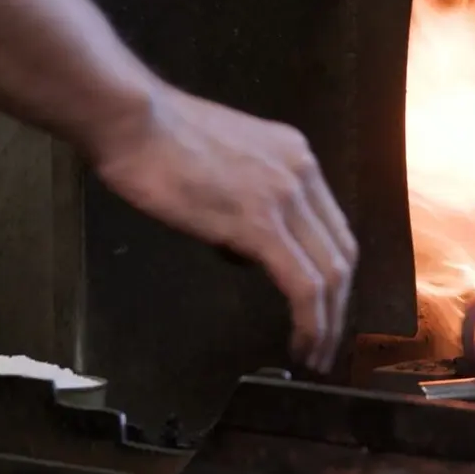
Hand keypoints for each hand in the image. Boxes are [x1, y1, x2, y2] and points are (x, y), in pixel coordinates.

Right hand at [91, 88, 357, 372]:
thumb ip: (247, 201)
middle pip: (342, 252)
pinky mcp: (260, 223)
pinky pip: (302, 283)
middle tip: (326, 342)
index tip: (326, 306)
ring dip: (328, 322)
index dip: (335, 272)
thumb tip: (243, 245)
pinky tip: (301, 343)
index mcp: (296, 157)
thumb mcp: (225, 164)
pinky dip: (309, 321)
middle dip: (340, 305)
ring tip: (315, 354)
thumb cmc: (157, 141)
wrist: (132, 119)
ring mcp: (286, 197)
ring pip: (330, 273)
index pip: (333, 226)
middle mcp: (303, 173)